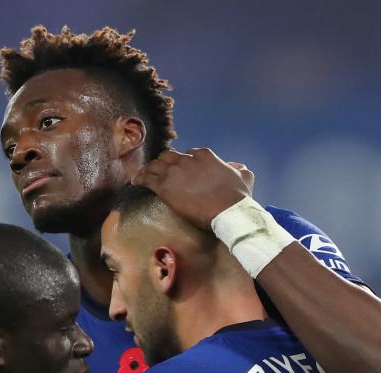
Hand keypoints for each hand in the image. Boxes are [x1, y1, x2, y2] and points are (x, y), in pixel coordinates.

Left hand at [131, 148, 253, 230]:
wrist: (228, 212)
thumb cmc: (237, 198)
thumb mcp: (245, 178)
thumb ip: (240, 170)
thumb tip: (237, 167)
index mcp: (205, 155)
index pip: (189, 154)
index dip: (184, 163)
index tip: (182, 171)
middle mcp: (187, 159)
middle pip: (169, 156)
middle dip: (165, 164)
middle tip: (162, 174)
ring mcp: (174, 172)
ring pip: (156, 165)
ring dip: (151, 170)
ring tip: (145, 176)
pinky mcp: (165, 187)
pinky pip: (146, 178)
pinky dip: (139, 179)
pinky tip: (135, 182)